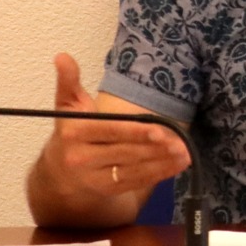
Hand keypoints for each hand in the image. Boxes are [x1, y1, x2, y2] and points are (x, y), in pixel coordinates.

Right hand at [36, 53, 187, 202]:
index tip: (159, 130)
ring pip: (133, 169)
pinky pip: (136, 182)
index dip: (135, 132)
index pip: (109, 131)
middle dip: (155, 148)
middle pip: (124, 152)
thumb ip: (68, 81)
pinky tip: (178, 165)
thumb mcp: (68, 105)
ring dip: (162, 162)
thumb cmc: (72, 131)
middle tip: (180, 143)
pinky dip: (159, 174)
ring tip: (185, 154)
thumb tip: (62, 57)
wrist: (59, 172)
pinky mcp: (107, 189)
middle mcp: (81, 158)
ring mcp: (94, 177)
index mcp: (74, 133)